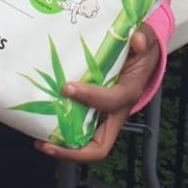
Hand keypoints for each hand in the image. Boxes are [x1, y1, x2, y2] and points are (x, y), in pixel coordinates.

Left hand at [35, 26, 160, 162]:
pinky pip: (79, 131)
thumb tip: (136, 41)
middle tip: (46, 144)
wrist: (142, 55)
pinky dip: (62, 133)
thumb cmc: (141, 50)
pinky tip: (44, 124)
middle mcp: (116, 111)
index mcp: (129, 93)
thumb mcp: (147, 39)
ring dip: (64, 147)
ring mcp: (104, 116)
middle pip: (99, 146)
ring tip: (40, 141)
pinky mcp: (94, 113)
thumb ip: (144, 37)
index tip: (67, 87)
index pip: (111, 102)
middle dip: (73, 151)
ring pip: (86, 143)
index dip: (90, 97)